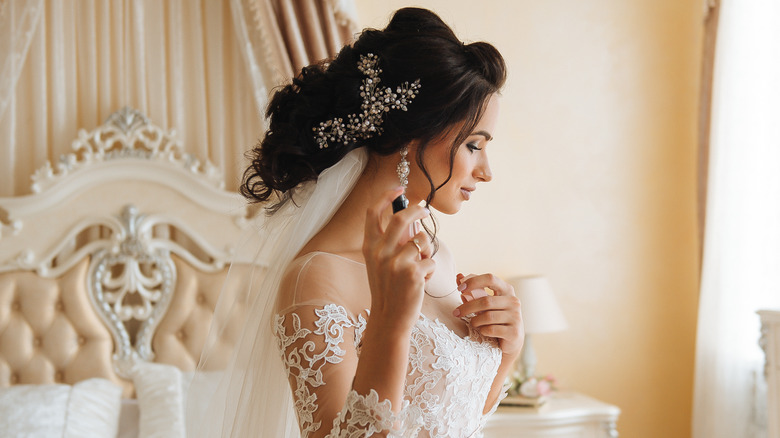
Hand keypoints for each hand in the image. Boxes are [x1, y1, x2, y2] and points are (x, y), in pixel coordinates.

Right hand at [363, 187, 435, 329]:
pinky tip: (421, 282)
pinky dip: (429, 269)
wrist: (389, 318)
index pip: (373, 212)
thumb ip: (392, 243)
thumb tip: (412, 222)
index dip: (387, 196)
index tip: (399, 189)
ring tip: (420, 267)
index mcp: (369, 247)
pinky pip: (430, 260)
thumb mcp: (382, 264)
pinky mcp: (413, 272)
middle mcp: (380, 252)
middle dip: (416, 210)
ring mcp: (396, 262)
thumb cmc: (388, 289)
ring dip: (426, 251)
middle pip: (400, 217)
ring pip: (421, 240)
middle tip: (425, 210)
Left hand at [453, 273, 523, 357]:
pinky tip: (483, 331)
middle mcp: (514, 301)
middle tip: (456, 313)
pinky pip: (491, 329)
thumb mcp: (484, 302)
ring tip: (473, 324)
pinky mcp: (514, 332)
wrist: (511, 341)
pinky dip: (482, 331)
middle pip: (486, 301)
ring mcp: (516, 317)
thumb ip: (472, 290)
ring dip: (475, 321)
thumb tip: (458, 276)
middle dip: (467, 307)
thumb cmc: (495, 318)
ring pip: (487, 316)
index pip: (490, 278)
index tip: (459, 289)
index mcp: (507, 290)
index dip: (473, 281)